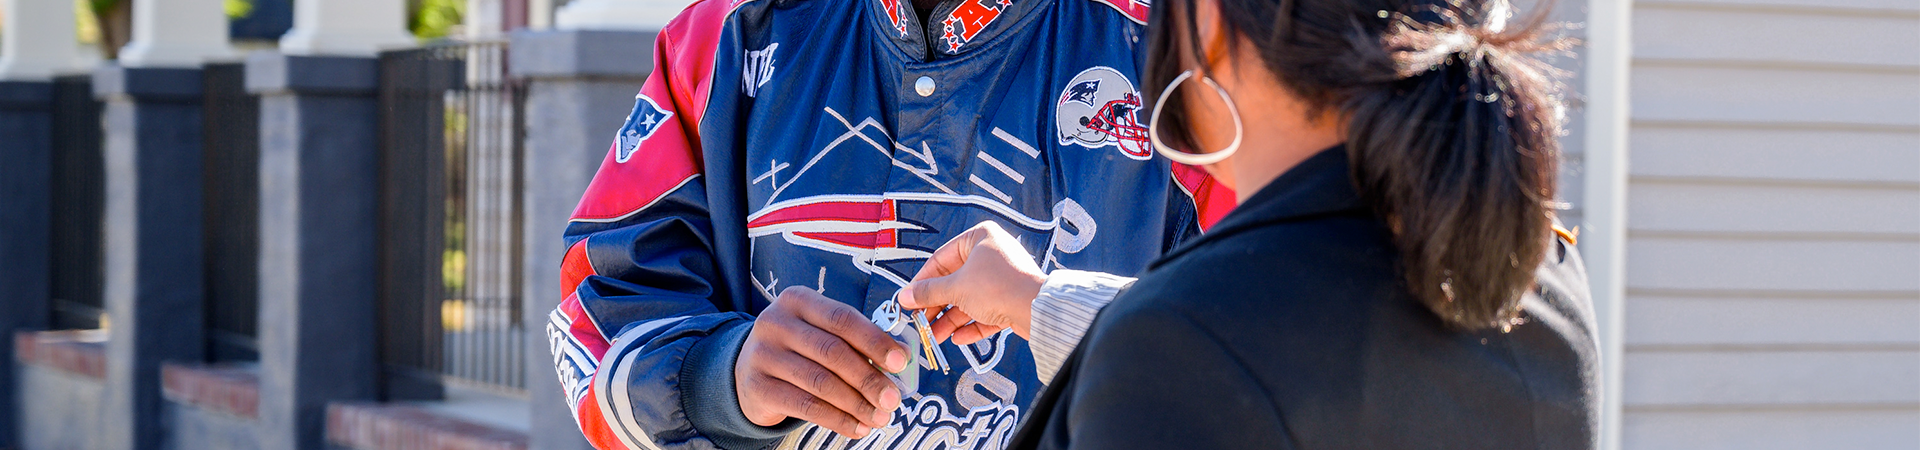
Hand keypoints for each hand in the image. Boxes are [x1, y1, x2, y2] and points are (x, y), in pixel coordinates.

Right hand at [736, 286, 908, 437]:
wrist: (748, 369)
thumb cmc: (798, 348)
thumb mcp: (819, 332)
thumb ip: (854, 341)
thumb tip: (899, 361)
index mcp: (797, 300)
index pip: (842, 318)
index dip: (875, 341)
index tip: (901, 362)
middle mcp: (776, 323)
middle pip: (833, 352)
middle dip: (869, 378)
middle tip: (893, 398)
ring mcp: (763, 355)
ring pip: (820, 382)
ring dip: (856, 403)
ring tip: (879, 416)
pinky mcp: (758, 387)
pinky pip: (806, 406)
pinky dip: (837, 419)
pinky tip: (857, 427)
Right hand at [899, 221, 1046, 344]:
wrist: (1038, 309)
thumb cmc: (1000, 287)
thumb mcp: (956, 288)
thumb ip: (928, 292)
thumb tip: (905, 296)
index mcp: (979, 238)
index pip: (941, 259)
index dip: (922, 281)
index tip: (909, 298)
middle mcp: (992, 255)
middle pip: (955, 282)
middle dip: (937, 306)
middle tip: (920, 320)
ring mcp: (1002, 278)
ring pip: (969, 300)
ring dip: (950, 320)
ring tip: (934, 336)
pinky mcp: (1011, 300)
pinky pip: (985, 312)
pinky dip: (971, 325)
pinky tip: (957, 338)